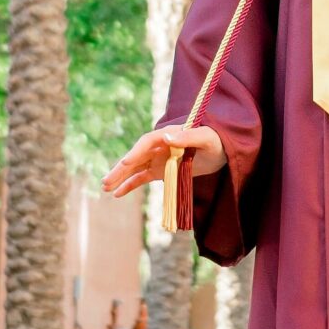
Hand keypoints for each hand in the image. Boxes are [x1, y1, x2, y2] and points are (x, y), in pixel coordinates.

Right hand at [102, 124, 224, 198]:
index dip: (136, 152)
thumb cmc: (216, 141)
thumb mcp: (206, 138)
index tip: (126, 163)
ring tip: (106, 188)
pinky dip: (130, 185)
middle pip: (136, 156)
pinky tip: (118, 194)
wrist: (222, 152)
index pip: (147, 142)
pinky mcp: (161, 170)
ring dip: (121, 177)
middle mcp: (159, 145)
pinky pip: (142, 177)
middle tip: (106, 181)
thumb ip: (189, 137)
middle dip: (121, 169)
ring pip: (135, 168)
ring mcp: (158, 158)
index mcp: (168, 134)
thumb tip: (166, 137)